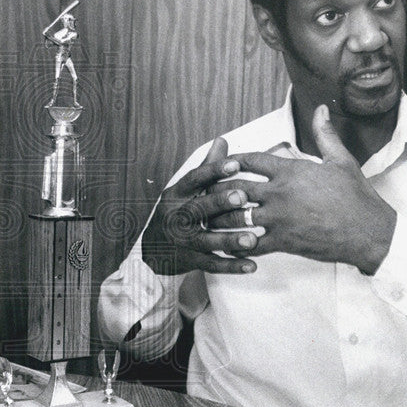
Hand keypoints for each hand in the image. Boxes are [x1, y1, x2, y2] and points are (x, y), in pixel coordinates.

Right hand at [141, 137, 259, 275]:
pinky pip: (211, 264)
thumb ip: (205, 169)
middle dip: (220, 203)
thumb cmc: (177, 213)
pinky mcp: (189, 261)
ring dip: (229, 240)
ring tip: (253, 239)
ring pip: (205, 240)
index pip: (193, 180)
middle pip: (197, 209)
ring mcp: (182, 241)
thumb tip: (222, 141)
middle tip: (243, 197)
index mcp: (176, 195)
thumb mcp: (186, 190)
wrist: (153, 250)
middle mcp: (176, 217)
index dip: (213, 172)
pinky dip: (231, 266)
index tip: (235, 165)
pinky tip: (251, 265)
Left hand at [213, 105, 395, 273]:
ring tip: (206, 218)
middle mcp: (278, 192)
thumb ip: (324, 134)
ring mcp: (278, 218)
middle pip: (234, 187)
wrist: (368, 231)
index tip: (221, 163)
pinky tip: (226, 245)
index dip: (231, 161)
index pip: (250, 160)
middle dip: (216, 190)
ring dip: (219, 217)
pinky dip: (236, 245)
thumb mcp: (341, 160)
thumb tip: (321, 109)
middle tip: (203, 192)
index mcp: (290, 170)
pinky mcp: (282, 241)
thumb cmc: (356, 196)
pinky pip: (250, 244)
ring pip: (236, 216)